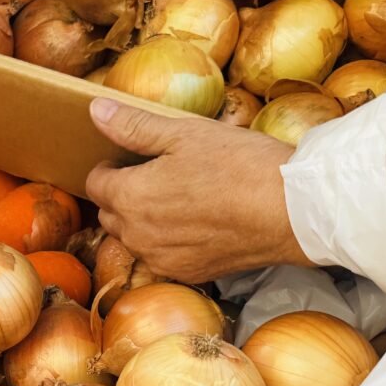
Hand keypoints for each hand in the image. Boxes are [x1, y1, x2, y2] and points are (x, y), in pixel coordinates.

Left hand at [84, 98, 312, 282]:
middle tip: (154, 175)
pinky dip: (167, 242)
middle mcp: (137, 235)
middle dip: (122, 195)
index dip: (109, 167)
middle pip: (110, 214)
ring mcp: (161, 259)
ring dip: (143, 220)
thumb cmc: (238, 165)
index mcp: (130, 198)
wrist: (291, 212)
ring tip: (177, 198)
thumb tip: (96, 111)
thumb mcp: (183, 133)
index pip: (95, 184)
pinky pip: (161, 257)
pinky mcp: (187, 274)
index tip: (129, 159)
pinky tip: (195, 223)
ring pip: (134, 238)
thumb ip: (133, 125)